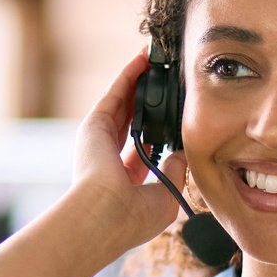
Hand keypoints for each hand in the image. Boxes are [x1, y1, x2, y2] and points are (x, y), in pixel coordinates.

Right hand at [71, 48, 183, 250]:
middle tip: (165, 81)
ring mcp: (99, 139)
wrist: (105, 215)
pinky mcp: (95, 124)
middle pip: (131, 120)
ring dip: (138, 81)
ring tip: (157, 61)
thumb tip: (181, 153)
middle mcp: (107, 158)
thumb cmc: (133, 217)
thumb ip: (174, 173)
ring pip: (122, 102)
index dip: (156, 132)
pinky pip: (116, 93)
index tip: (172, 118)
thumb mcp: (165, 197)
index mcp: (122, 180)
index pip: (141, 149)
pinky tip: (143, 60)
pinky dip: (128, 75)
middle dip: (147, 100)